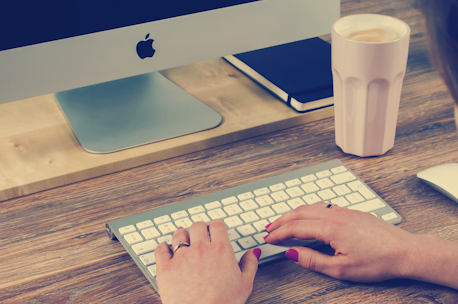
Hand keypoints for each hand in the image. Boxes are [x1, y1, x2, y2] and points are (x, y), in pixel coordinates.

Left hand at [155, 220, 260, 303]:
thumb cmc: (223, 303)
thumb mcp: (245, 284)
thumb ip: (249, 264)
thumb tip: (253, 253)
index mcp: (221, 250)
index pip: (217, 225)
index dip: (216, 226)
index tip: (215, 229)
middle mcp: (200, 248)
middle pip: (197, 226)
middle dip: (199, 228)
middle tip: (200, 233)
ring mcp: (181, 256)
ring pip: (179, 235)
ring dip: (181, 234)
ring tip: (182, 237)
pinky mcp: (166, 267)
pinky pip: (161, 249)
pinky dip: (162, 246)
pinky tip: (165, 247)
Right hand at [264, 202, 417, 281]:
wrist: (404, 251)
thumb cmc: (378, 261)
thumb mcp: (341, 269)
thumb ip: (313, 260)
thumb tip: (292, 253)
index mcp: (330, 227)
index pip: (295, 227)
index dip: (279, 233)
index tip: (268, 239)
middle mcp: (335, 214)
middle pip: (299, 213)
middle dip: (281, 220)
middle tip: (269, 229)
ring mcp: (344, 211)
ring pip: (310, 207)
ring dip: (294, 213)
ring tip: (283, 222)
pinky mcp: (351, 212)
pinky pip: (323, 206)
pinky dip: (308, 211)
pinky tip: (308, 217)